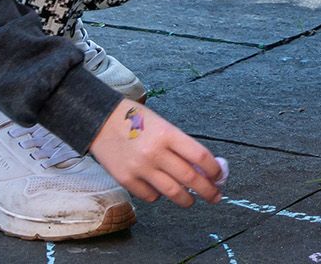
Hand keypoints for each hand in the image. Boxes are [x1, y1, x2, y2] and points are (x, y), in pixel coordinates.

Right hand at [88, 98, 223, 207]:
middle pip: (190, 178)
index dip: (214, 169)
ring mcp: (140, 168)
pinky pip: (151, 196)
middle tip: (216, 196)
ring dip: (187, 199)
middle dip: (208, 191)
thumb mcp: (162, 125)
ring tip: (191, 200)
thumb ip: (180, 146)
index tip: (219, 176)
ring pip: (172, 192)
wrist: (101, 120)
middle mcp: (155, 152)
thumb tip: (202, 168)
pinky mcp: (126, 180)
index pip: (200, 156)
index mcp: (168, 134)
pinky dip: (159, 196)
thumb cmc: (135, 120)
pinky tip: (161, 190)